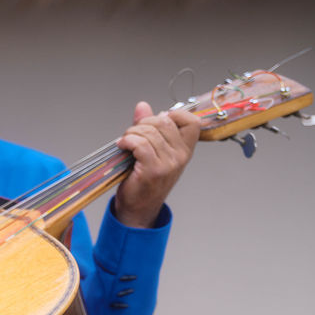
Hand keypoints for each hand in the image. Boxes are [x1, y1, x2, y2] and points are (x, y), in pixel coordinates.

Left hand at [114, 102, 199, 227]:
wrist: (138, 209)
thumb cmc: (144, 181)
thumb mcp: (151, 151)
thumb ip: (148, 128)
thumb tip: (142, 106)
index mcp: (185, 150)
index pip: (192, 121)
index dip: (174, 114)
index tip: (157, 121)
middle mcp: (180, 156)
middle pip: (164, 121)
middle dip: (143, 123)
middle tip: (133, 134)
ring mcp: (169, 164)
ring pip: (149, 132)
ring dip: (132, 133)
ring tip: (126, 142)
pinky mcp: (153, 170)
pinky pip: (140, 144)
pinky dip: (128, 141)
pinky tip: (122, 146)